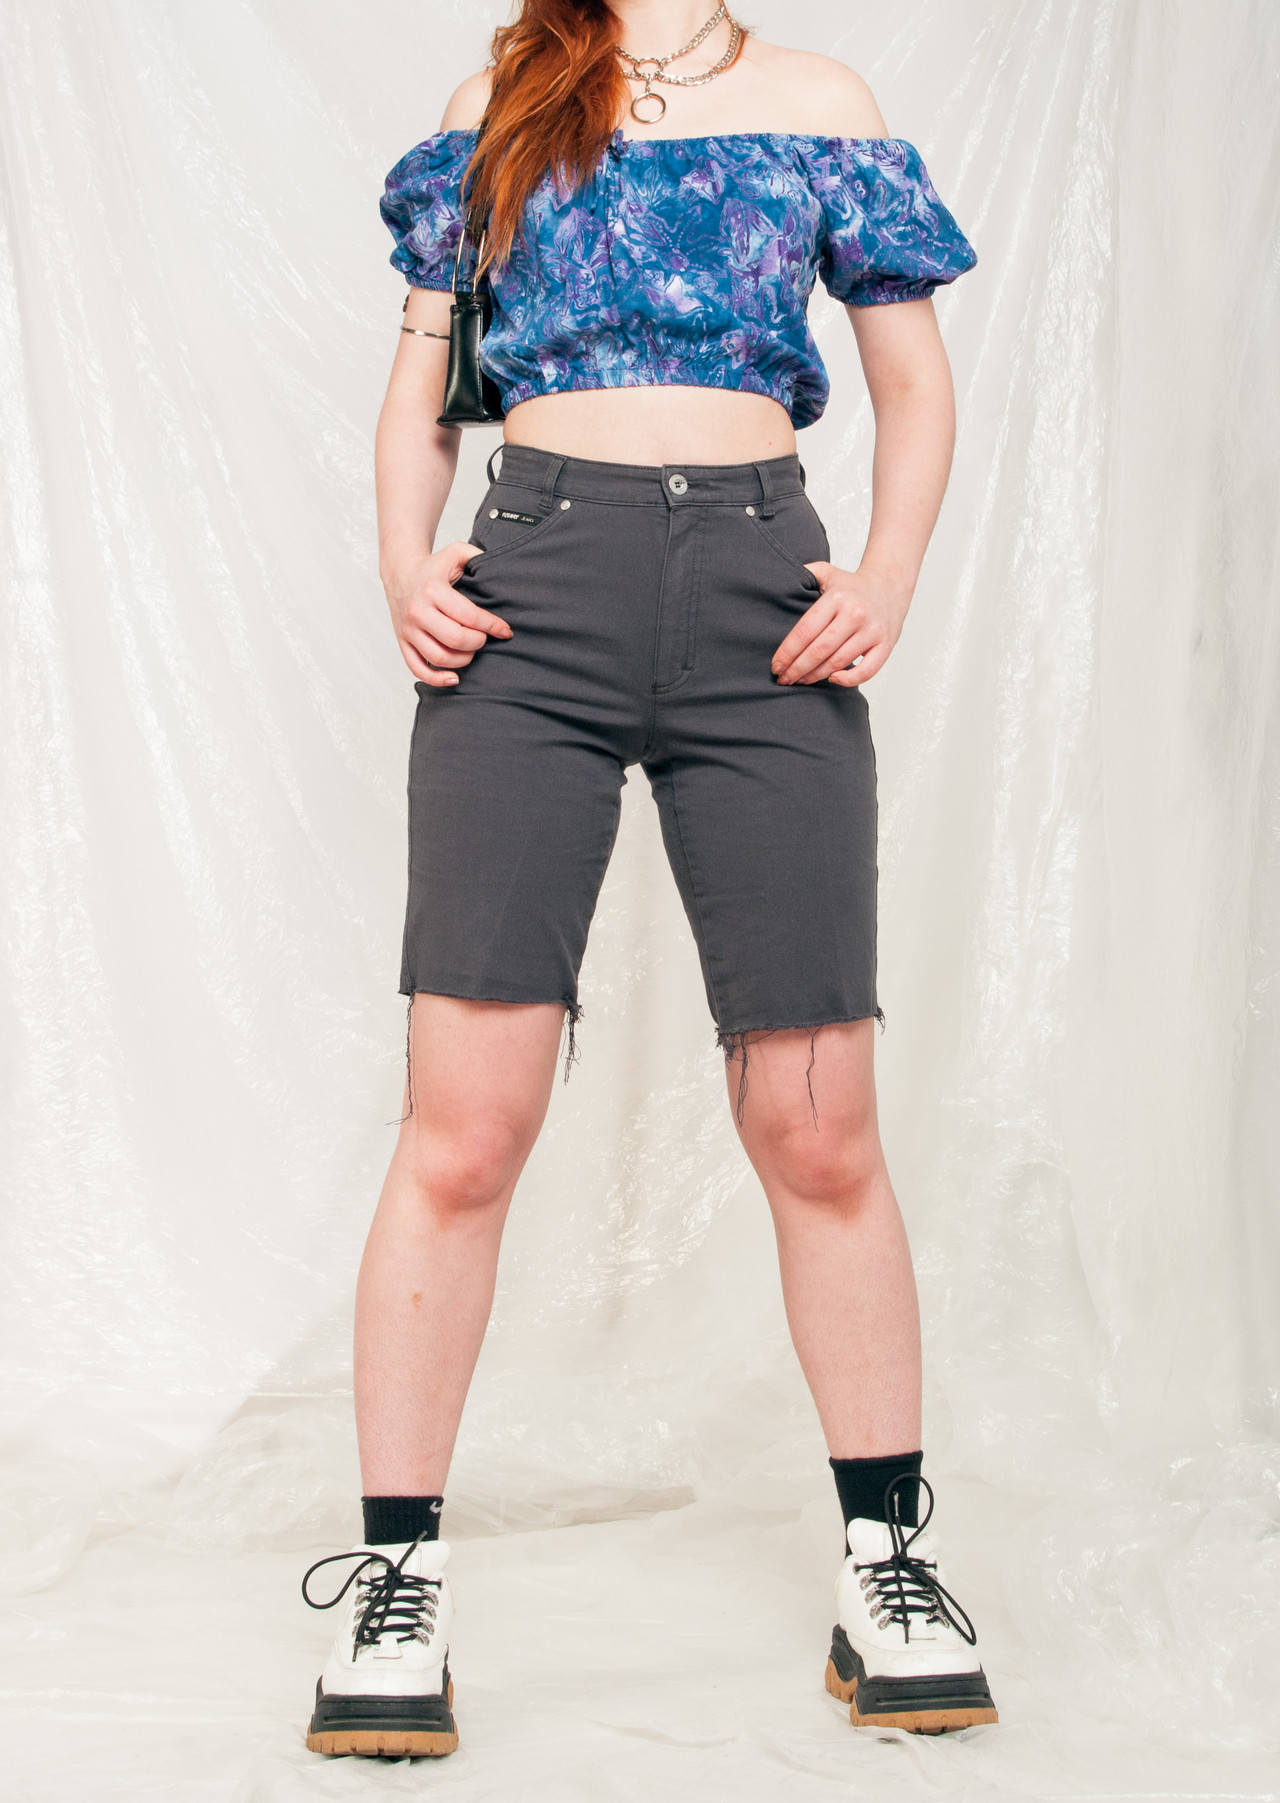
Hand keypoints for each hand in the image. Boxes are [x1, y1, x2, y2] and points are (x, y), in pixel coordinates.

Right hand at [382, 541, 510, 686]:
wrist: (400, 572)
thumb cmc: (433, 566)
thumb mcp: (455, 552)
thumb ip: (477, 555)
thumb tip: (499, 566)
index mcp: (433, 590)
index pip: (468, 616)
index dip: (492, 626)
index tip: (505, 631)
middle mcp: (418, 611)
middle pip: (455, 639)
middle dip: (478, 642)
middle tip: (484, 638)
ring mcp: (408, 629)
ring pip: (439, 657)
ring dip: (463, 660)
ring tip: (471, 651)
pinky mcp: (402, 641)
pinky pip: (417, 668)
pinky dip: (436, 679)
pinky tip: (454, 678)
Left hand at [771, 564, 909, 687]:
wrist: (890, 587)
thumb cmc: (852, 586)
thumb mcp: (827, 572)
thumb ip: (804, 574)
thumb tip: (777, 580)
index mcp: (837, 598)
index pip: (805, 631)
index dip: (787, 653)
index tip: (776, 666)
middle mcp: (855, 614)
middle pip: (818, 651)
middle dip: (797, 669)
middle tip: (784, 679)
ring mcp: (872, 631)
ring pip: (838, 662)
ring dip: (815, 676)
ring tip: (801, 680)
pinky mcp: (885, 645)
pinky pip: (867, 671)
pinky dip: (848, 680)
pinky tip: (832, 679)